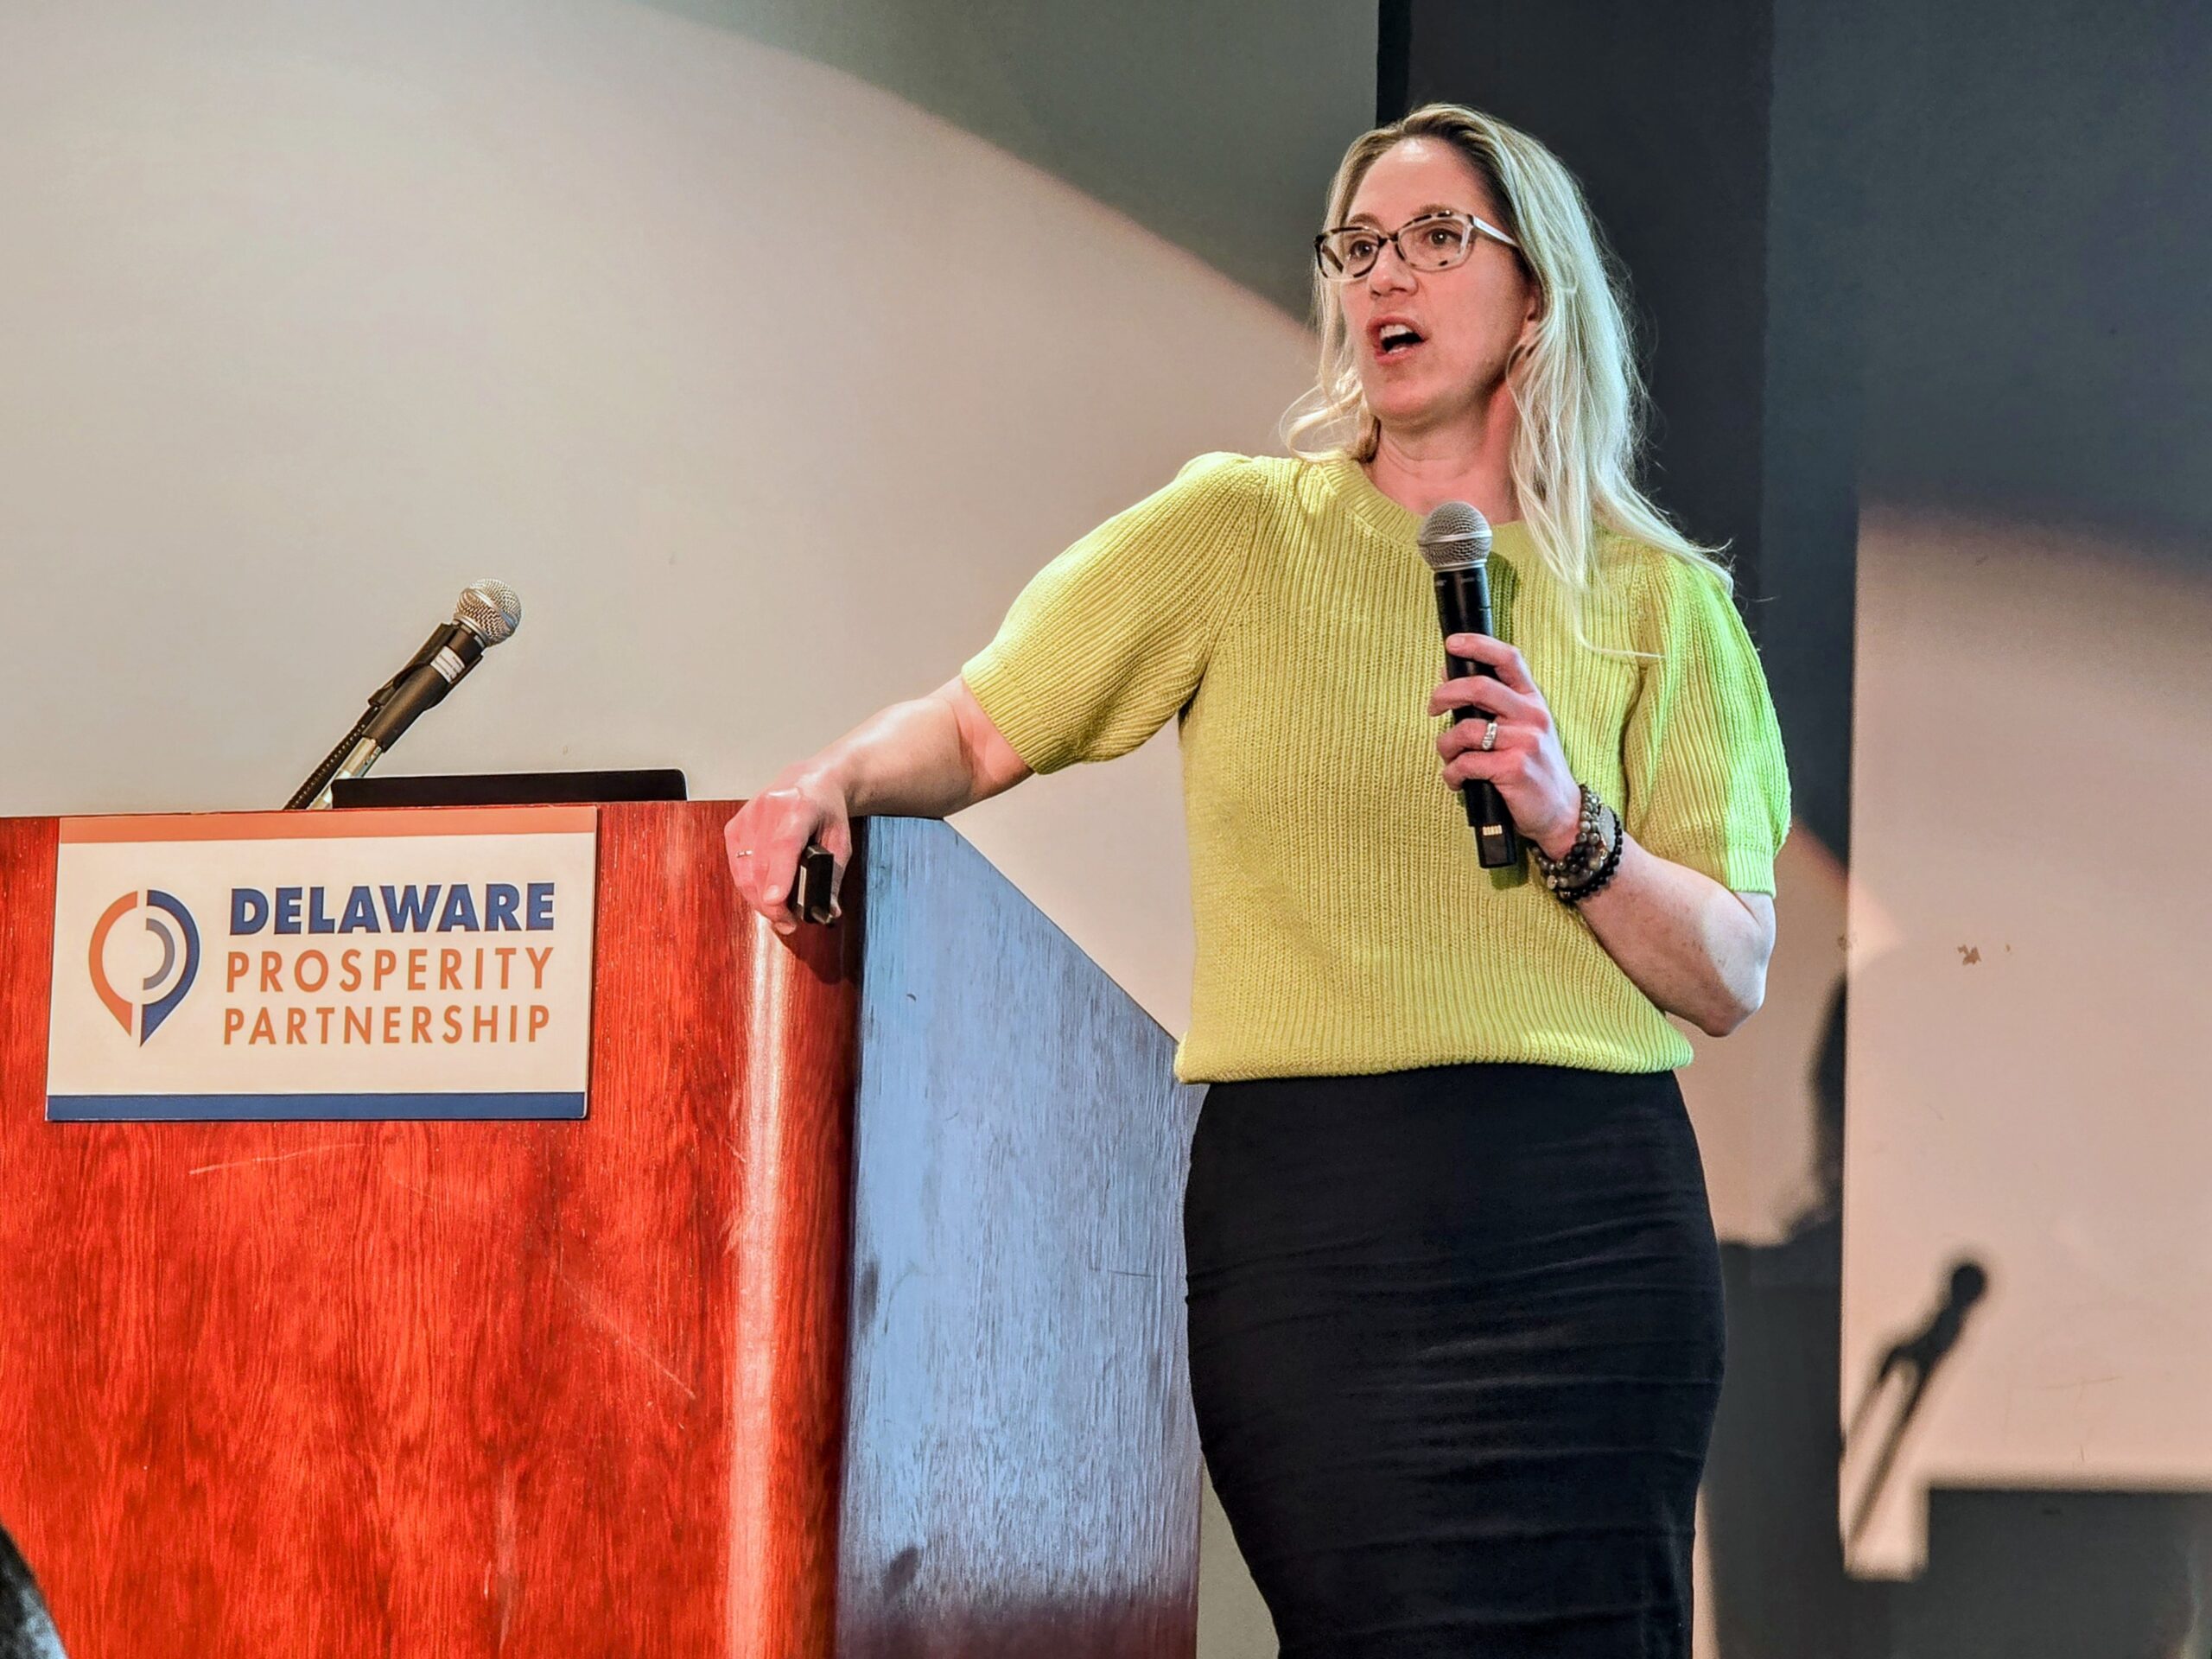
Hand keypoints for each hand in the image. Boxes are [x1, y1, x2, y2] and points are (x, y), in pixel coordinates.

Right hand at [724, 769, 851, 934]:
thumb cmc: (827, 810)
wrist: (811, 781)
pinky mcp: (735, 825)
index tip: (776, 902)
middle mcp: (768, 809)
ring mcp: (748, 816)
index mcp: (799, 807)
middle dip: (772, 902)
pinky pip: (736, 865)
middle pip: (762, 864)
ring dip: (758, 899)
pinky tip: (762, 894)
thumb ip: (834, 876)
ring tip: (778, 915)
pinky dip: (748, 885)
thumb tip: (828, 911)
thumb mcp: (841, 840)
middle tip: (788, 923)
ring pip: (744, 869)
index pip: (784, 844)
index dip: (779, 875)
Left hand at [1428, 633, 1582, 857]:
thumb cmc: (1533, 769)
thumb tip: (1447, 676)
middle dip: (1444, 694)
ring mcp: (1524, 742)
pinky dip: (1451, 774)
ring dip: (1445, 746)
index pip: (1509, 658)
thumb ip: (1491, 705)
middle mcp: (1532, 716)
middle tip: (1432, 707)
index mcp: (1533, 701)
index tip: (1452, 644)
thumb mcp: (1522, 730)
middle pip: (1479, 687)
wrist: (1560, 812)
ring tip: (1449, 759)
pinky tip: (1457, 781)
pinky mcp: (1513, 769)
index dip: (1478, 645)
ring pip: (1465, 730)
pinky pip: (1465, 763)